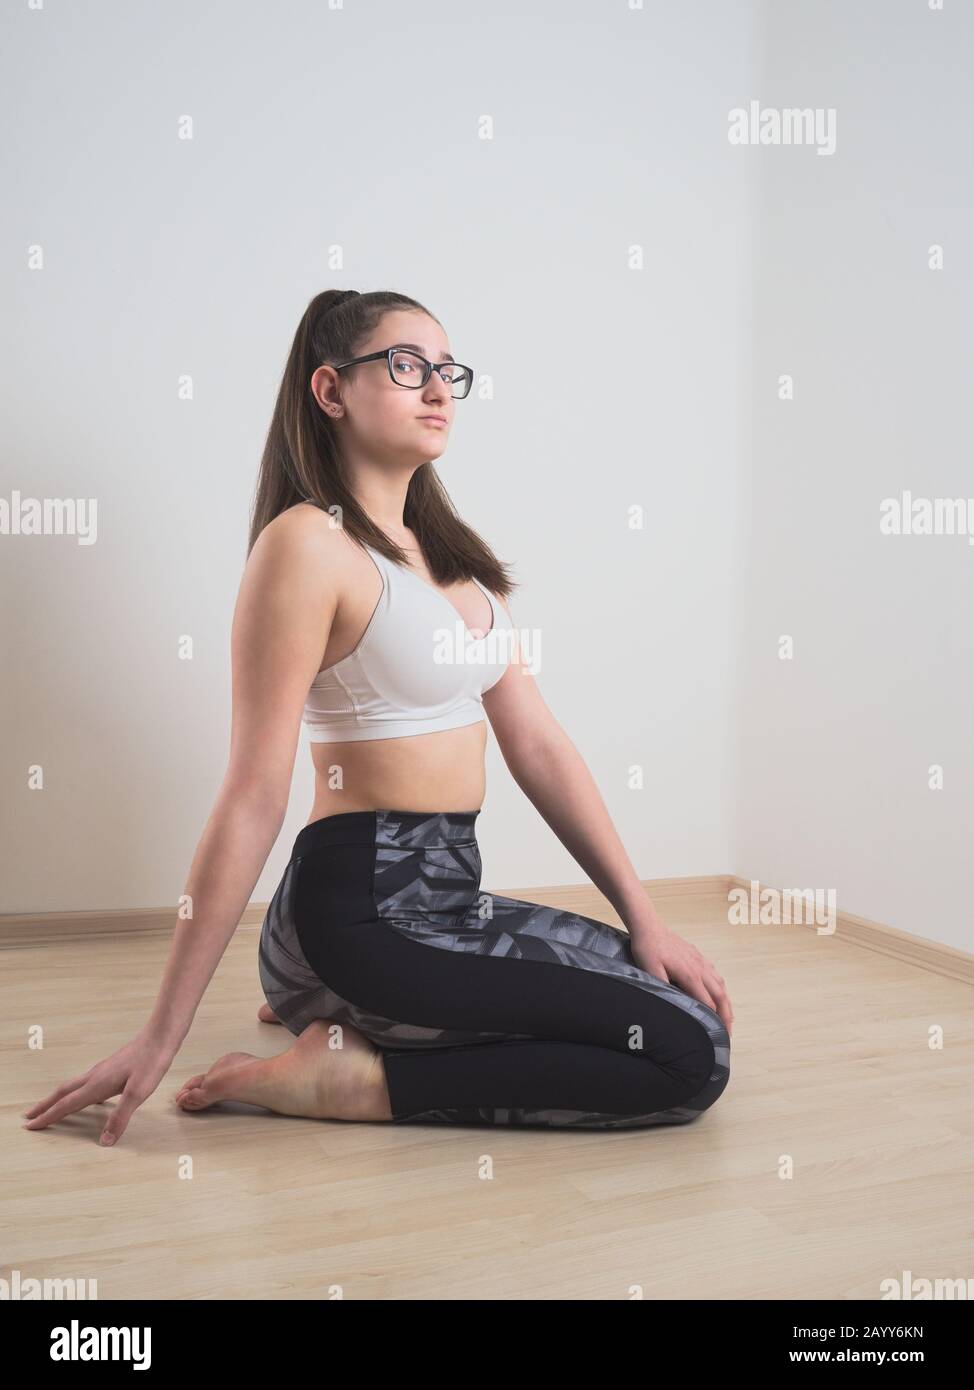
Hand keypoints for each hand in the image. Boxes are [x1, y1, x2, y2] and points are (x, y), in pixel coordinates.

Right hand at [23, 1030, 177, 1146]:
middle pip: (63, 1092)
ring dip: (59, 1099)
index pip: (66, 1104)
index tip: (31, 1126)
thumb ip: (120, 1117)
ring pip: (74, 1086)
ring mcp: (103, 1070)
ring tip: (52, 1108)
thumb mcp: (138, 1093)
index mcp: (97, 1084)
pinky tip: (90, 1099)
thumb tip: (104, 1141)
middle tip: (29, 1117)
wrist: (161, 1036)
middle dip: (45, 1106)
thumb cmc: (151, 1062)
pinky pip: (88, 1084)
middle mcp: (95, 1076)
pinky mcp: (112, 1068)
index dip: (48, 1117)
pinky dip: (79, 1094)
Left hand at [630, 921, 733, 1037]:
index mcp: (690, 975)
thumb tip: (673, 1005)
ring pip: (720, 984)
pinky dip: (721, 987)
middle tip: (728, 1032)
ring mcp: (701, 961)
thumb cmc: (648, 949)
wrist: (649, 927)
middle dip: (726, 1015)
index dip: (714, 1019)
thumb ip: (663, 988)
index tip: (716, 1034)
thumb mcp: (650, 971)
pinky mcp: (698, 956)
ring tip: (728, 1017)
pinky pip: (715, 974)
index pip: (708, 1002)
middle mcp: (700, 968)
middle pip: (720, 995)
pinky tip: (719, 992)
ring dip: (726, 1002)